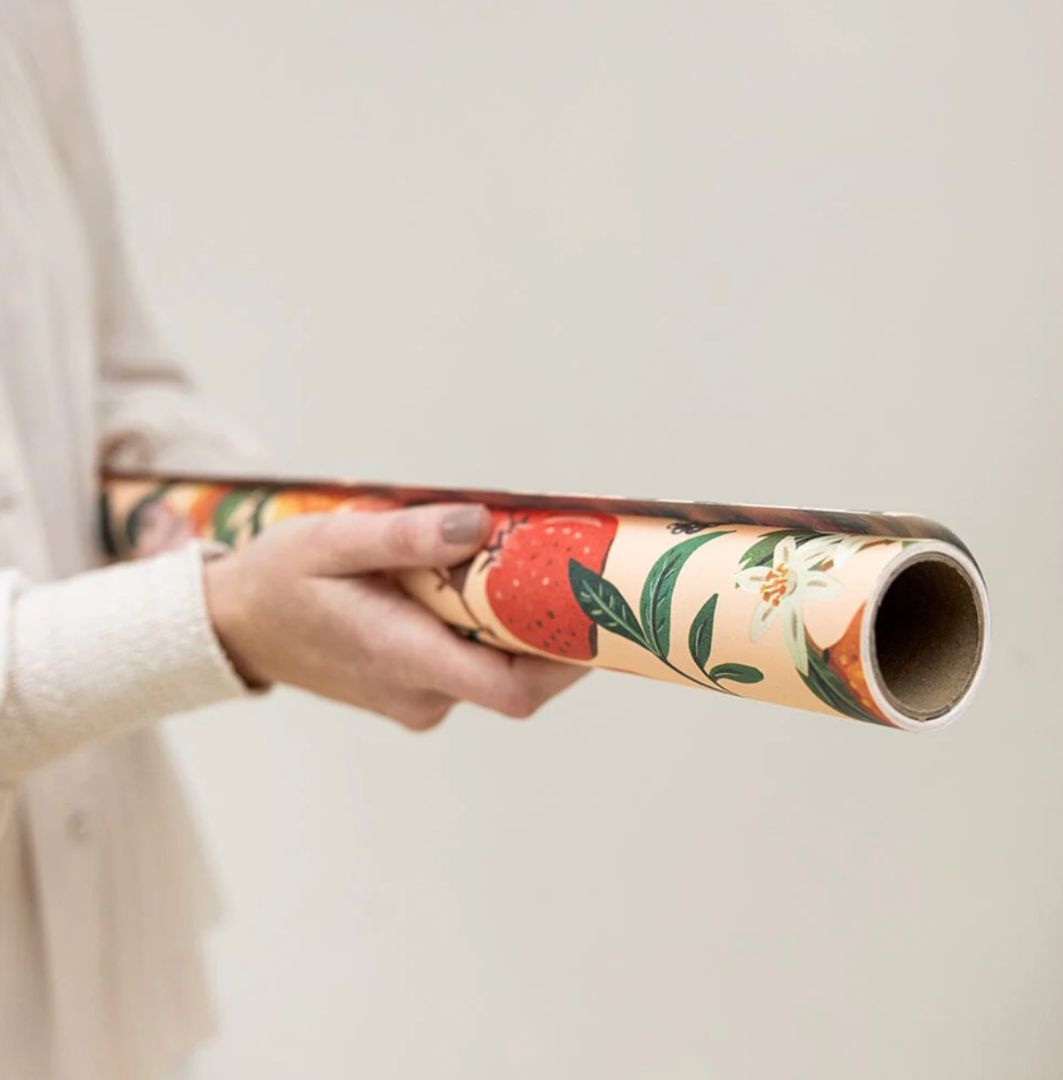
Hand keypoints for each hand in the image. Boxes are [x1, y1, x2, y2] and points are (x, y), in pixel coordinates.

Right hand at [204, 503, 587, 729]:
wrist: (236, 627)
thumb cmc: (278, 582)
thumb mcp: (332, 542)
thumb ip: (406, 536)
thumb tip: (477, 525)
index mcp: (401, 658)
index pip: (511, 688)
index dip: (569, 659)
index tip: (599, 612)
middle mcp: (418, 694)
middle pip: (519, 679)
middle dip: (557, 632)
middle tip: (580, 570)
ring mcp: (417, 699)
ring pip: (497, 672)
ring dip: (525, 628)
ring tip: (539, 567)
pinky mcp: (414, 691)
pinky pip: (472, 667)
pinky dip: (493, 633)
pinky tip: (490, 586)